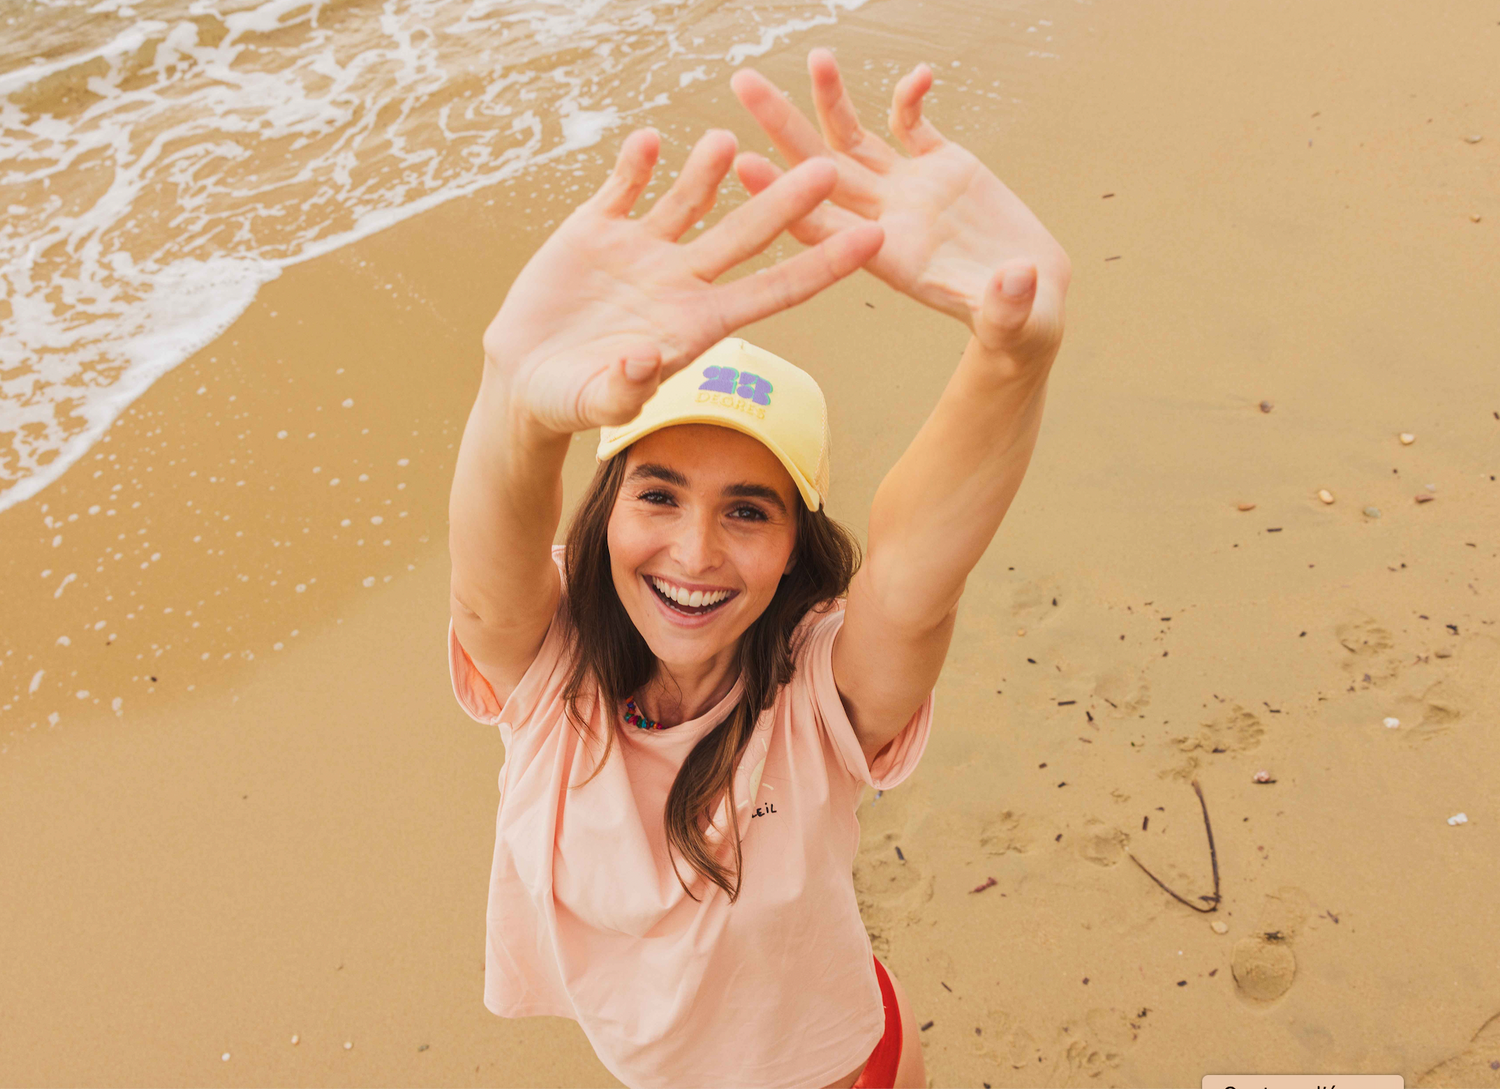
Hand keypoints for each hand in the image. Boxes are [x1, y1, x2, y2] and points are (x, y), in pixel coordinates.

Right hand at [483, 127, 883, 434]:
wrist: (523, 376)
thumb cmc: (570, 401)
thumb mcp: (595, 404)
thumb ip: (623, 390)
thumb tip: (644, 362)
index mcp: (698, 324)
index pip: (775, 291)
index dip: (823, 266)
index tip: (872, 240)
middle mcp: (681, 280)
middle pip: (745, 235)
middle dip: (784, 202)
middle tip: (828, 167)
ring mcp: (641, 250)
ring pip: (688, 201)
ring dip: (707, 170)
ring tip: (725, 140)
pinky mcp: (595, 228)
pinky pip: (622, 188)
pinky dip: (634, 166)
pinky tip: (649, 143)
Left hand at [731, 50, 1070, 366]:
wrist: (1030, 295)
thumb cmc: (1015, 320)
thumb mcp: (1012, 321)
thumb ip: (1007, 302)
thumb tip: (1017, 276)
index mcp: (886, 259)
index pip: (820, 226)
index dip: (782, 195)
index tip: (747, 164)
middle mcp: (886, 219)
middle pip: (820, 167)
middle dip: (782, 125)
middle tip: (744, 82)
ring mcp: (910, 188)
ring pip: (855, 138)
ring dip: (831, 98)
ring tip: (817, 57)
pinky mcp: (943, 165)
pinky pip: (912, 124)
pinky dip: (910, 98)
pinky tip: (919, 74)